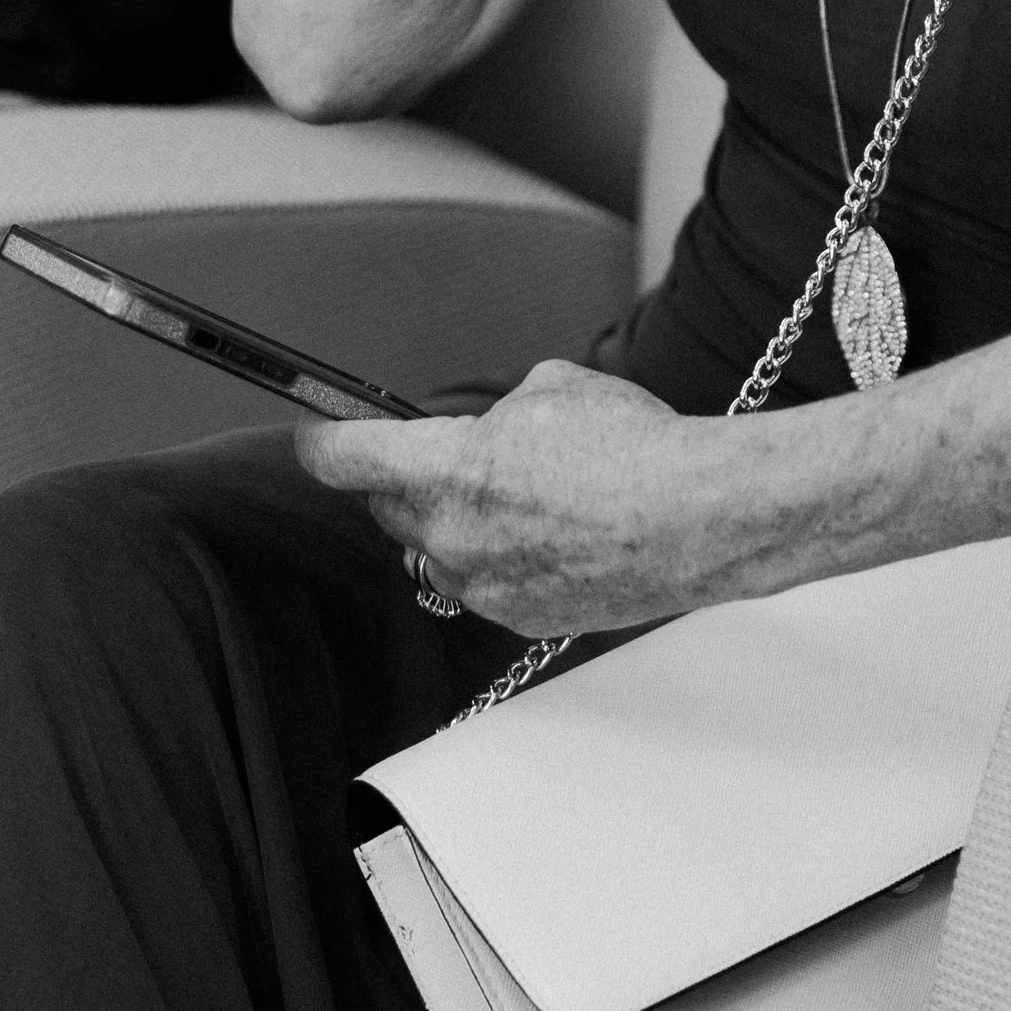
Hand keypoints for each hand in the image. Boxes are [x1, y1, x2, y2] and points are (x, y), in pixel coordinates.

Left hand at [296, 359, 726, 635]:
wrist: (699, 519)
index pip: (350, 459)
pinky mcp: (521, 620)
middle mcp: (454, 537)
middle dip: (406, 482)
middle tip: (450, 458)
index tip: (311, 441)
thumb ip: (499, 415)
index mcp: (449, 468)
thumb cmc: (635, 447)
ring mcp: (486, 588)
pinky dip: (501, 560)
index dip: (322, 445)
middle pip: (392, 510)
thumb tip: (492, 434)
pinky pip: (484, 586)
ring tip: (522, 498)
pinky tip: (553, 535)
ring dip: (457, 525)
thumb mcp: (553, 390)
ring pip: (437, 554)